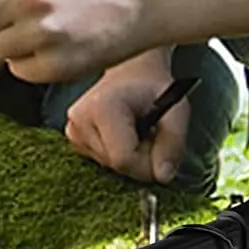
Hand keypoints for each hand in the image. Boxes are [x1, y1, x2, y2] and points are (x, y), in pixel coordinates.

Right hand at [63, 50, 184, 185]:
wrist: (132, 72)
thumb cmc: (154, 87)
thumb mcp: (176, 109)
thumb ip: (173, 142)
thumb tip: (163, 177)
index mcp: (101, 107)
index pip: (124, 159)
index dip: (148, 164)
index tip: (161, 149)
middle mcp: (79, 119)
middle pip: (115, 164)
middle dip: (140, 159)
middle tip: (151, 134)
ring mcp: (72, 129)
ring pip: (108, 166)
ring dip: (130, 157)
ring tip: (137, 130)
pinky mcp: (72, 137)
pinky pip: (101, 161)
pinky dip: (117, 154)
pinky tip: (123, 134)